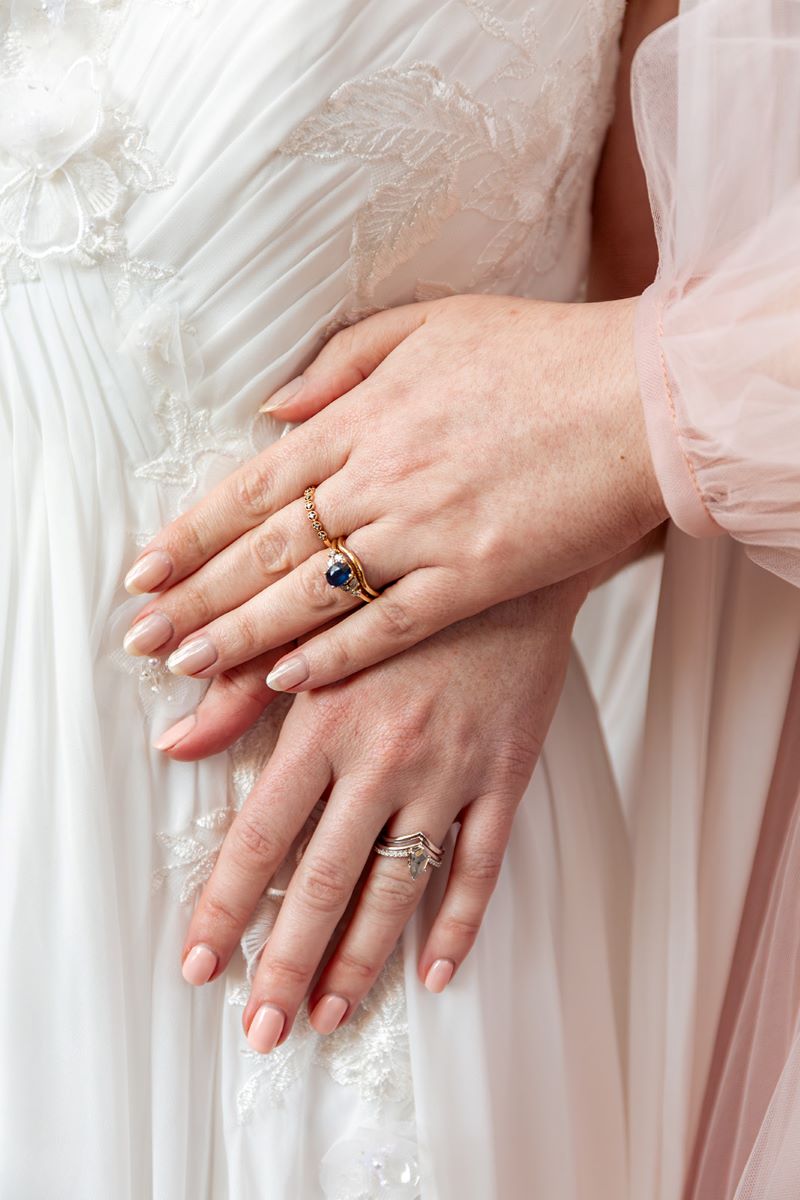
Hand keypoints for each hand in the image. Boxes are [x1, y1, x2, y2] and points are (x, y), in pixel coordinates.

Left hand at [123, 295, 664, 691]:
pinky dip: (337, 653)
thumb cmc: (543, 353)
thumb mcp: (433, 325)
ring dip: (246, 634)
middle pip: (269, 546)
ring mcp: (428, 531)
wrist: (643, 396)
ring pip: (315, 592)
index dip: (194, 531)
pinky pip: (391, 624)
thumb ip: (345, 364)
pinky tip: (289, 677)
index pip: (257, 483)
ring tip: (191, 668)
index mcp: (367, 415)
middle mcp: (383, 477)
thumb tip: (274, 408)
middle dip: (199, 596)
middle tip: (144, 638)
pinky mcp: (478, 576)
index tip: (145, 569)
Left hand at [165, 578, 585, 1051]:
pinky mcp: (504, 778)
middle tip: (261, 1029)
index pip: (259, 837)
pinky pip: (480, 868)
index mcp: (323, 722)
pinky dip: (459, 926)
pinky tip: (436, 974)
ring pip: (397, 889)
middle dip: (286, 964)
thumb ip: (239, 692)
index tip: (201, 965)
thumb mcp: (313, 634)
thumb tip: (175, 744)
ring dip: (361, 961)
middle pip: (323, 882)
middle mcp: (382, 757)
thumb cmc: (401, 600)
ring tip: (330, 1013)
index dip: (226, 909)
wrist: (509, 569)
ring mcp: (448, 773)